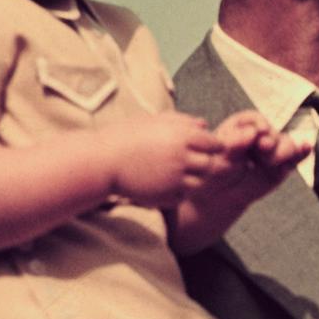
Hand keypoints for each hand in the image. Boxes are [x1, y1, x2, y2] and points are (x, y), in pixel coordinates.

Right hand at [107, 112, 222, 207]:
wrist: (103, 160)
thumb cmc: (127, 136)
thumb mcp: (154, 121)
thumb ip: (182, 121)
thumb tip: (204, 125)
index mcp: (181, 136)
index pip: (214, 144)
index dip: (211, 146)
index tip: (202, 147)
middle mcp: (181, 158)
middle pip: (210, 165)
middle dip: (203, 164)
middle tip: (190, 162)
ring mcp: (174, 179)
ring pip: (199, 183)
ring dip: (192, 179)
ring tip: (175, 173)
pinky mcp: (165, 196)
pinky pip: (182, 196)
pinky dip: (178, 192)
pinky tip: (165, 184)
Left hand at [205, 108, 311, 202]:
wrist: (218, 195)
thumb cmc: (213, 171)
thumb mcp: (219, 156)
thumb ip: (234, 143)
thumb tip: (254, 132)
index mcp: (240, 128)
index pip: (253, 121)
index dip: (257, 125)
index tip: (258, 132)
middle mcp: (259, 136)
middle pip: (271, 132)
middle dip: (270, 139)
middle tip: (263, 146)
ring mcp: (272, 151)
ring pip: (285, 144)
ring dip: (282, 150)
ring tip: (270, 161)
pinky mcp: (282, 167)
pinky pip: (295, 158)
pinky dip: (302, 152)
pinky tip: (307, 147)